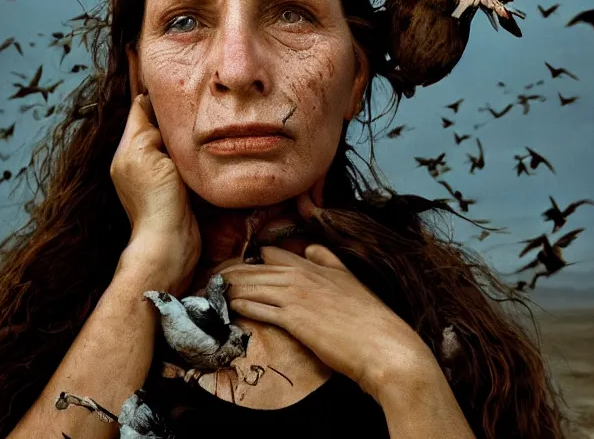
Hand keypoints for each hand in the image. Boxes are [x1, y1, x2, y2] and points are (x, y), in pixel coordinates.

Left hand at [111, 48, 201, 285]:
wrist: (169, 243)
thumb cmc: (157, 200)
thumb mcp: (146, 154)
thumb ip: (145, 126)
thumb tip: (146, 102)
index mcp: (129, 147)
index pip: (138, 104)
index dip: (143, 79)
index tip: (141, 51)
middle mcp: (139, 157)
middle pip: (154, 117)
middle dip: (166, 97)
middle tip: (180, 69)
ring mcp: (158, 172)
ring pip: (172, 133)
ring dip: (182, 118)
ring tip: (199, 95)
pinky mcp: (176, 185)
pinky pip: (183, 152)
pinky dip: (192, 140)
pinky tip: (207, 131)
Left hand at [218, 224, 436, 404]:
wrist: (383, 345)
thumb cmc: (368, 317)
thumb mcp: (349, 280)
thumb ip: (329, 262)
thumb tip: (310, 248)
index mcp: (315, 265)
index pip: (272, 253)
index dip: (252, 260)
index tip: (234, 267)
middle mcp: (302, 275)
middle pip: (256, 267)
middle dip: (231, 272)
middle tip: (210, 278)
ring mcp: (297, 296)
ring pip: (254, 285)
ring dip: (230, 288)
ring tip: (210, 291)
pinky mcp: (295, 319)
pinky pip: (260, 308)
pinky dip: (243, 306)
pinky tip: (229, 307)